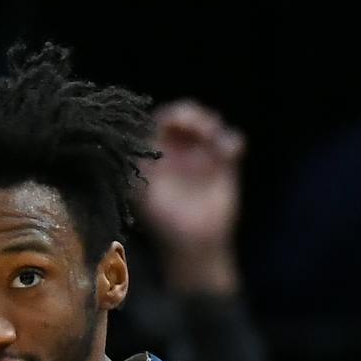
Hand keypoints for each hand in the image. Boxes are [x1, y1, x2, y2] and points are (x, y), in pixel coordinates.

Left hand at [139, 99, 244, 291]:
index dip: (167, 117)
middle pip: (185, 116)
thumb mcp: (144, 195)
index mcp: (157, 155)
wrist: (194, 245)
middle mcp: (179, 150)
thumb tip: (128, 144)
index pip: (159, 123)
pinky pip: (232, 140)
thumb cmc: (165, 223)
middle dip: (192, 116)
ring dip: (211, 123)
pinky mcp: (225, 164)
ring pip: (210, 122)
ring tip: (211, 138)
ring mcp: (202, 155)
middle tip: (198, 128)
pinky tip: (228, 154)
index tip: (175, 122)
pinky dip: (232, 141)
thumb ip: (138, 168)